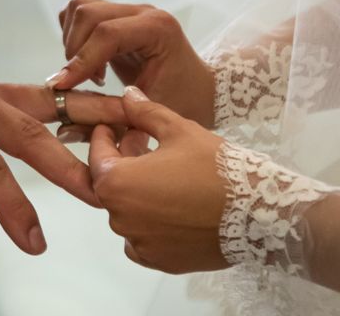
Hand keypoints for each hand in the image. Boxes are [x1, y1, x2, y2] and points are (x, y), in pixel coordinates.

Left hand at [0, 48, 123, 254]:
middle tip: (103, 193)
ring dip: (86, 116)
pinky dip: (66, 101)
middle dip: (68, 167)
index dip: (12, 206)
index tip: (35, 241)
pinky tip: (94, 109)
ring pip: (43, 105)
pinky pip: (33, 93)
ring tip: (130, 124)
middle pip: (29, 133)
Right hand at [48, 0, 215, 126]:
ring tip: (87, 70)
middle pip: (89, 13)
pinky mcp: (117, 13)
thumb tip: (64, 126)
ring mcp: (129, 9)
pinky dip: (73, 32)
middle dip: (74, 50)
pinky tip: (87, 58)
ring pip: (81, 6)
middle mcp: (143, 11)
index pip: (107, 34)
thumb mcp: (147, 113)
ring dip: (72, 39)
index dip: (80, 60)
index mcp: (158, 29)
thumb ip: (108, 116)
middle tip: (80, 81)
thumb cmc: (181, 102)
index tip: (62, 86)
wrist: (197, 90)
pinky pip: (81, 9)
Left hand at [89, 86, 228, 273]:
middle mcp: (119, 217)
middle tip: (139, 143)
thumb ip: (145, 112)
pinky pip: (140, 240)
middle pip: (110, 183)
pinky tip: (165, 206)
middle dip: (120, 161)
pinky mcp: (159, 261)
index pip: (97, 155)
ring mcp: (138, 242)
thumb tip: (127, 95)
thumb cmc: (215, 167)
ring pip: (125, 211)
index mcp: (116, 183)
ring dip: (134, 191)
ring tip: (159, 172)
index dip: (103, 137)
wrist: (259, 212)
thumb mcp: (178, 129)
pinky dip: (145, 223)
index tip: (111, 126)